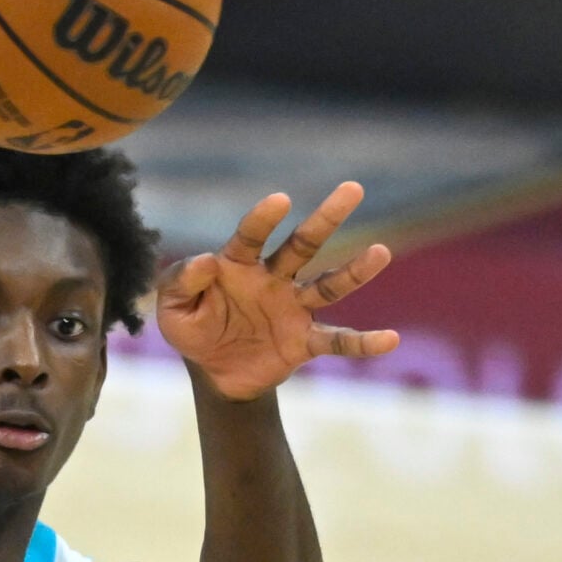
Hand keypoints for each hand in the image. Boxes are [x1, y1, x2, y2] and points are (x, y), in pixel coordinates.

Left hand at [156, 183, 399, 400]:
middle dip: (326, 218)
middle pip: (303, 244)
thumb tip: (206, 261)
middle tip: (352, 189)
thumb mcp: (171, 310)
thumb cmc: (192, 329)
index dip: (263, 219)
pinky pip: (337, 340)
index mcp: (238, 264)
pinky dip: (362, 342)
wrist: (213, 373)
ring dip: (355, 271)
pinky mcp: (305, 341)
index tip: (281, 201)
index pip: (251, 235)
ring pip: (328, 285)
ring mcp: (293, 308)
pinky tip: (390, 339)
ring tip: (381, 252)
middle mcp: (273, 278)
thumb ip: (180, 283)